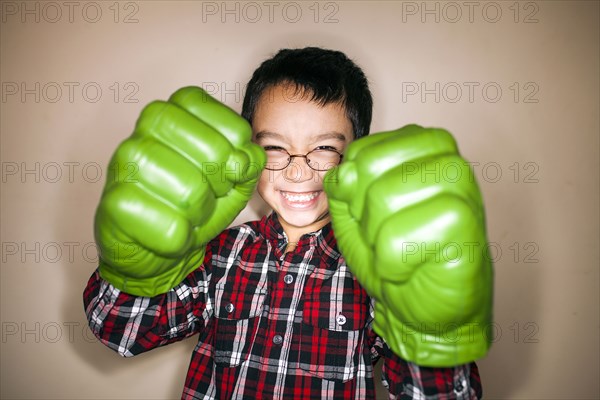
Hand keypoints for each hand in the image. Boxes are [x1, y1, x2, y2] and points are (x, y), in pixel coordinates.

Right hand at [95, 87, 264, 295]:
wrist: (152, 249)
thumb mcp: (231, 182)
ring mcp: (125, 165)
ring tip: (190, 214)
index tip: (232, 164)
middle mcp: (143, 132)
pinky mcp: (115, 202)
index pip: (216, 113)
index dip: (234, 140)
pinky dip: (181, 236)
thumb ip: (247, 164)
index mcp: (172, 114)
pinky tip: (171, 231)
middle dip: (223, 179)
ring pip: (191, 190)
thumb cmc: (191, 206)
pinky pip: (172, 226)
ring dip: (202, 212)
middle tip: (213, 193)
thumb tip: (248, 157)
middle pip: (212, 150)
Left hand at [324, 124, 492, 366]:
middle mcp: (445, 159)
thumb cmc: (394, 255)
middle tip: (387, 236)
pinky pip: (398, 237)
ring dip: (377, 239)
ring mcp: (462, 188)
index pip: (361, 153)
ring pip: (382, 198)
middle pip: (369, 168)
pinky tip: (412, 268)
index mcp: (420, 148)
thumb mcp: (353, 217)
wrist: (424, 307)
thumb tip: (345, 174)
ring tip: (401, 251)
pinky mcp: (467, 223)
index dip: (353, 191)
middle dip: (364, 213)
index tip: (374, 216)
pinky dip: (392, 263)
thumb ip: (343, 187)